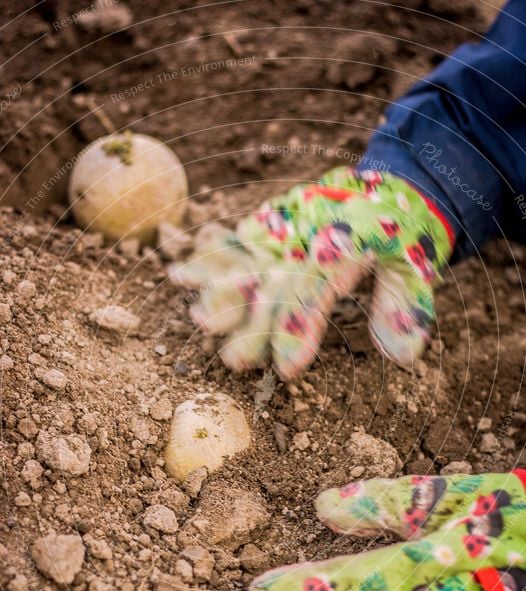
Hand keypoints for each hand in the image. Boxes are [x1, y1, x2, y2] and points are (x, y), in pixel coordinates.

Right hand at [172, 168, 453, 378]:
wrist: (393, 179)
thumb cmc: (406, 233)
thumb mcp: (419, 266)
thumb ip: (405, 307)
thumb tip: (401, 356)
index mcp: (353, 235)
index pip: (319, 287)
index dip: (300, 328)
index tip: (286, 369)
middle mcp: (315, 224)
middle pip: (277, 277)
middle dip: (254, 323)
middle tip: (234, 362)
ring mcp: (292, 217)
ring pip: (251, 254)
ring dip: (221, 288)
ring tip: (197, 318)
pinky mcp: (277, 214)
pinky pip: (242, 235)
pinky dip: (214, 255)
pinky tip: (185, 273)